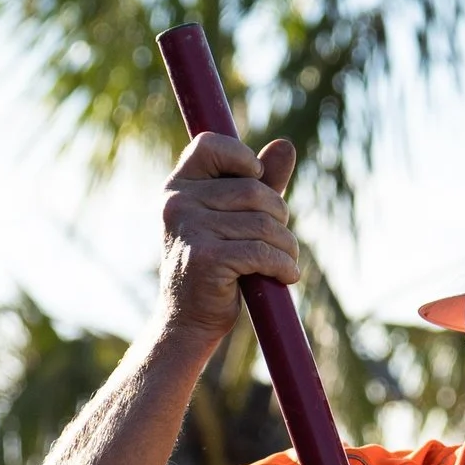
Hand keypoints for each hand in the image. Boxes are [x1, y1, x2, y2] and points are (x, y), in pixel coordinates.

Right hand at [160, 133, 299, 341]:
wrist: (189, 320)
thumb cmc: (215, 266)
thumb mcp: (235, 218)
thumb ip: (258, 182)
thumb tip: (286, 145)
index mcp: (178, 186)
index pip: (211, 145)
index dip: (242, 157)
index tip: (258, 180)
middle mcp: (177, 203)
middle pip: (253, 190)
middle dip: (279, 216)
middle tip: (280, 240)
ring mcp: (188, 230)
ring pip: (263, 224)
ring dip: (286, 246)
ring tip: (286, 261)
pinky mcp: (205, 259)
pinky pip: (261, 252)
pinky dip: (283, 265)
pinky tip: (287, 276)